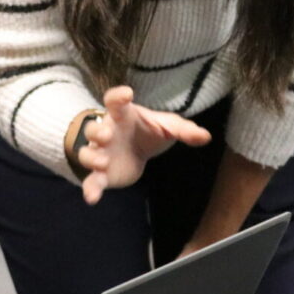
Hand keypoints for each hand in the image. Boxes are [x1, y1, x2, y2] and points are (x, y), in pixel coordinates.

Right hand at [77, 86, 212, 205]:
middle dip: (96, 131)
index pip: (113, 101)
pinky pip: (91, 181)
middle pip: (93, 128)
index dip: (117, 96)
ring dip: (91, 157)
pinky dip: (90, 189)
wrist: (138, 149)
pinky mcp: (102, 175)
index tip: (126, 95)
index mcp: (122, 115)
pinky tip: (92, 199)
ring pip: (86, 153)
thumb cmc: (150, 131)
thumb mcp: (169, 127)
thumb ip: (185, 131)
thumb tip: (206, 136)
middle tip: (107, 135)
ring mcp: (101, 153)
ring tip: (102, 163)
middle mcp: (107, 132)